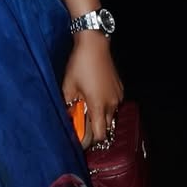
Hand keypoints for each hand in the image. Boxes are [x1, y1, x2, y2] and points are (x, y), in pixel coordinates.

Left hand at [62, 33, 123, 148]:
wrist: (94, 45)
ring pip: (111, 116)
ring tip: (87, 108)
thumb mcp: (68, 87)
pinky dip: (105, 106)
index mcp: (99, 106)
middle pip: (106, 127)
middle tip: (82, 123)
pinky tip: (94, 97)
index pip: (100, 135)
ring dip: (100, 117)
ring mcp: (118, 96)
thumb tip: (67, 116)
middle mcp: (112, 104)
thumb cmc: (80, 65)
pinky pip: (114, 104)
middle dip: (95, 129)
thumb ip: (68, 105)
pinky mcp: (119, 89)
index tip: (81, 139)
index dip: (91, 141)